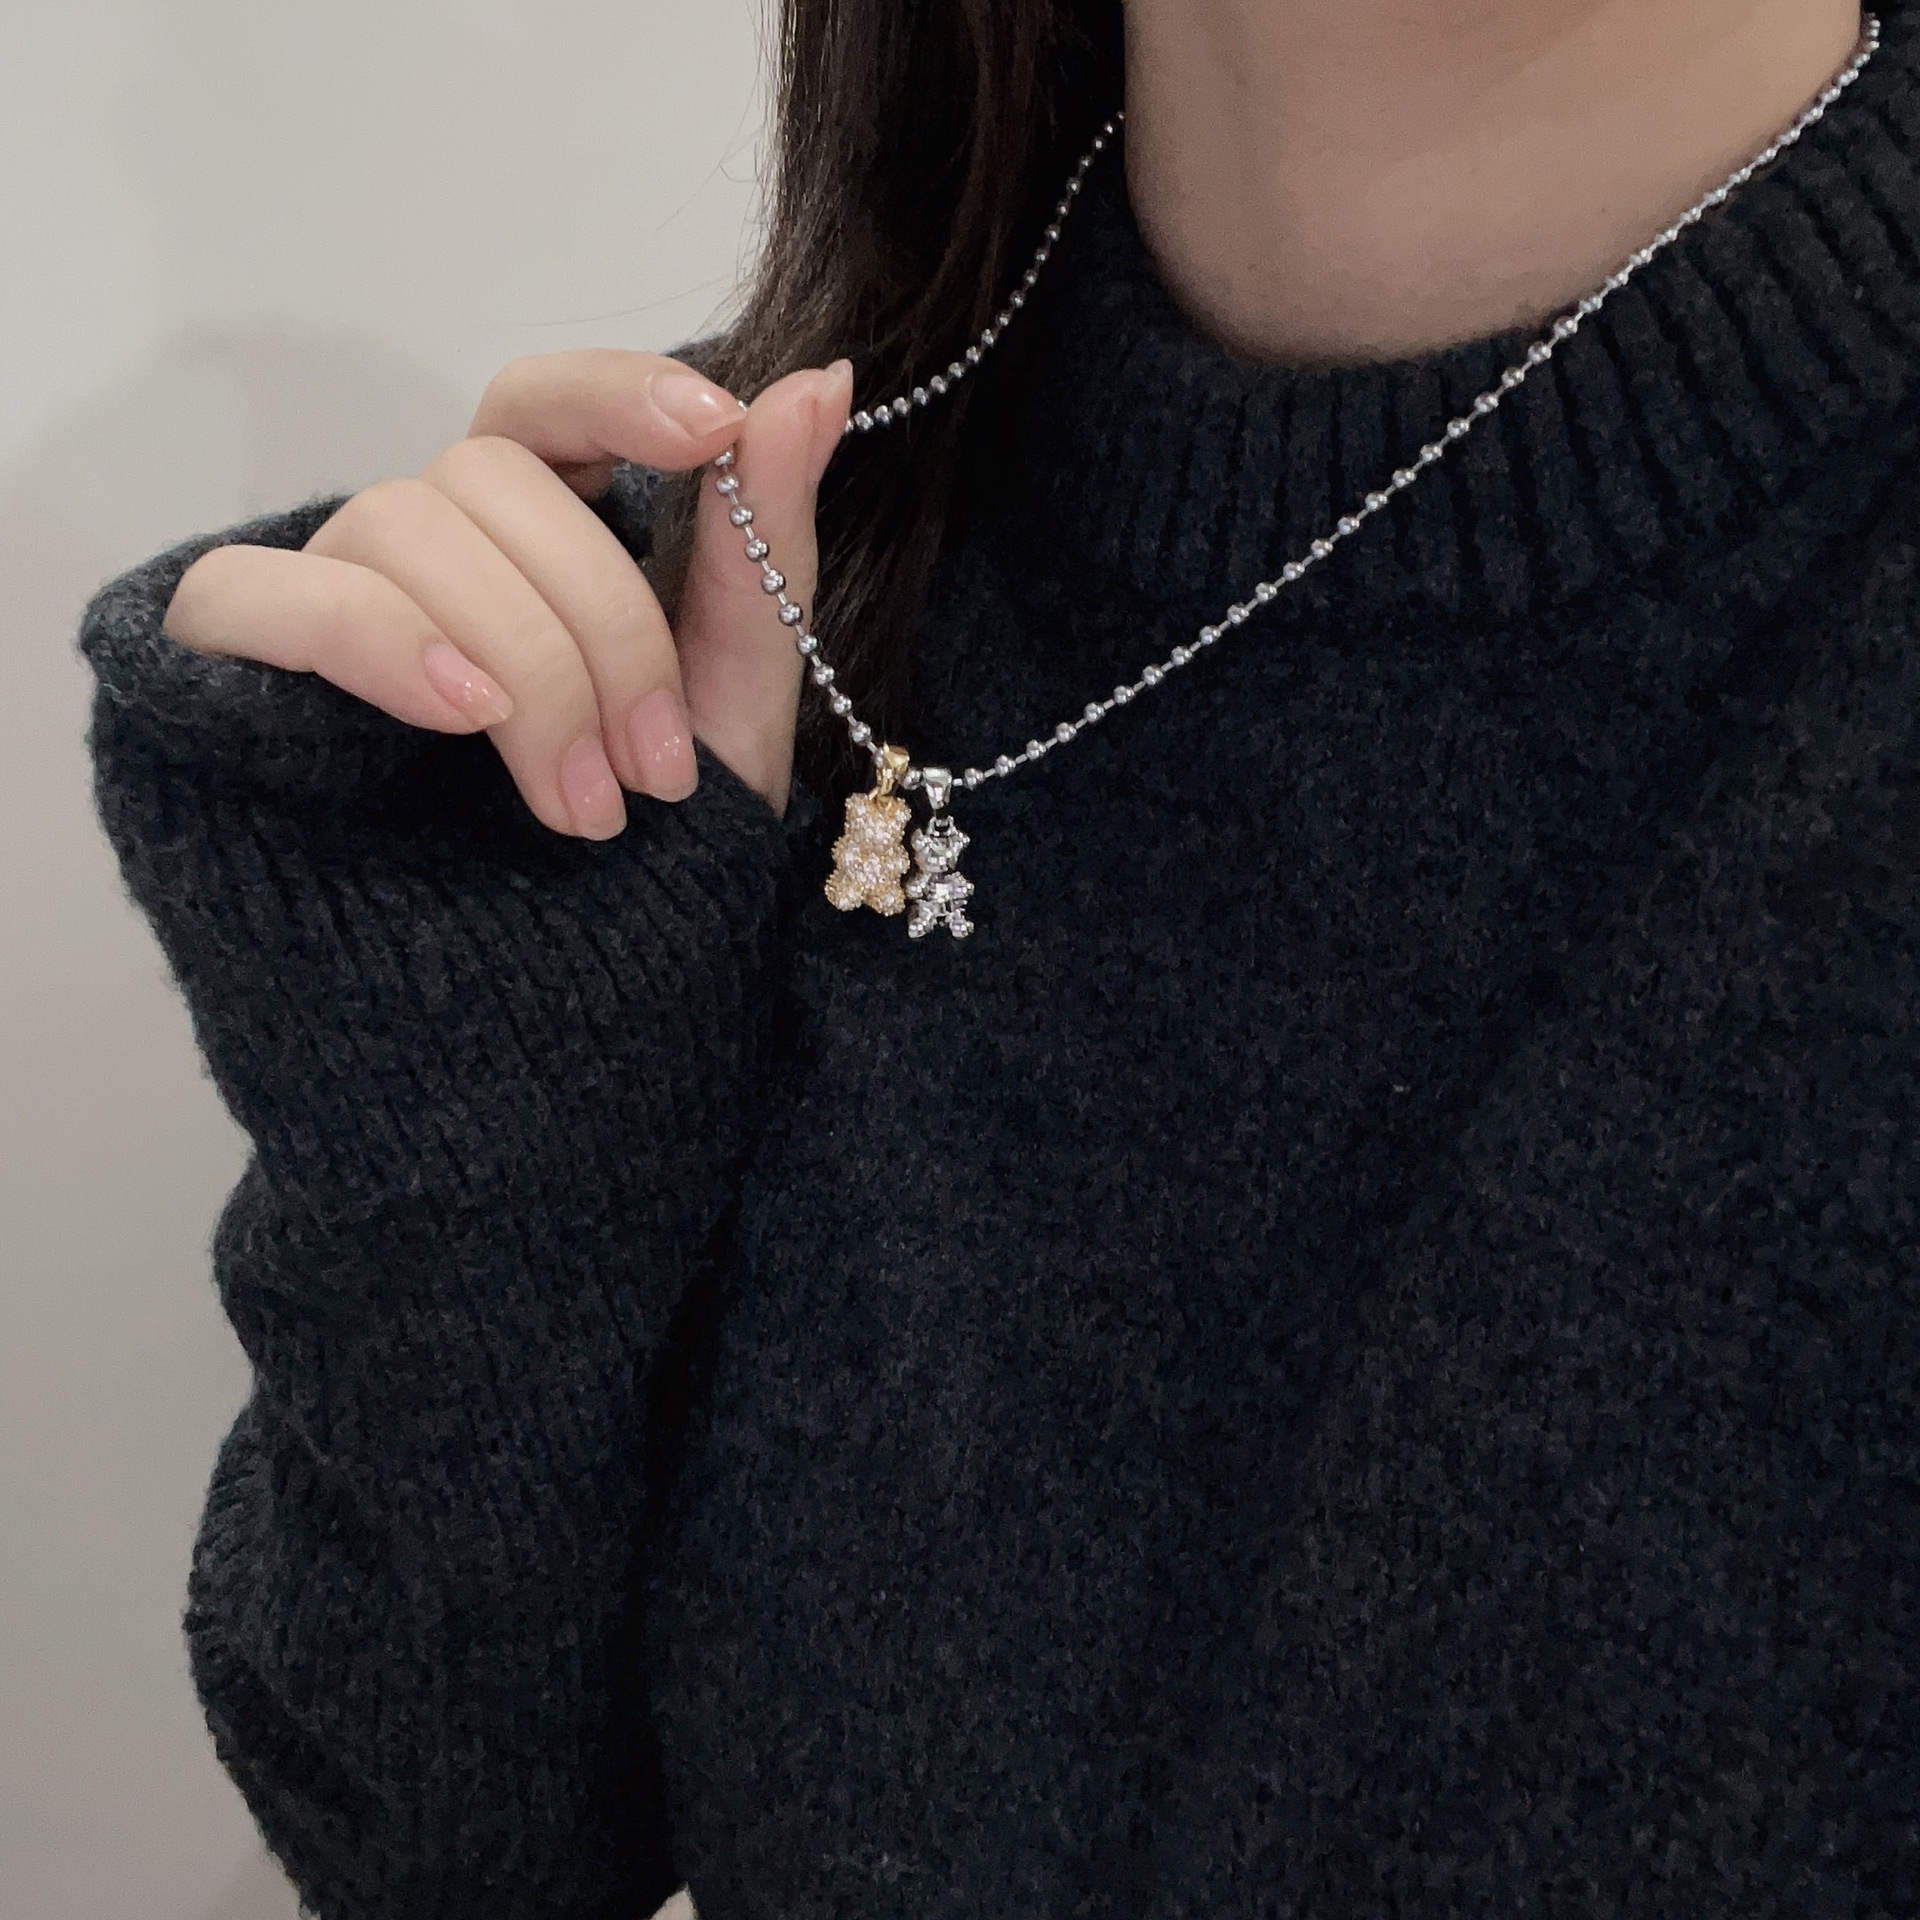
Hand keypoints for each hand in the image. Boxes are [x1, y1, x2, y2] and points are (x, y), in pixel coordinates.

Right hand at [160, 350, 853, 831]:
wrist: (579, 986)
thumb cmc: (656, 833)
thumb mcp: (736, 692)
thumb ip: (765, 539)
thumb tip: (821, 382)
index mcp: (540, 528)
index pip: (547, 400)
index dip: (618, 391)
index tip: (714, 428)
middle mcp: (429, 542)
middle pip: (490, 476)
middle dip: (600, 624)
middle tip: (656, 773)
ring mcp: (331, 595)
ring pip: (399, 525)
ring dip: (521, 665)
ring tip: (586, 808)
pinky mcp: (244, 670)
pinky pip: (262, 594)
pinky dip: (372, 636)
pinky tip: (462, 710)